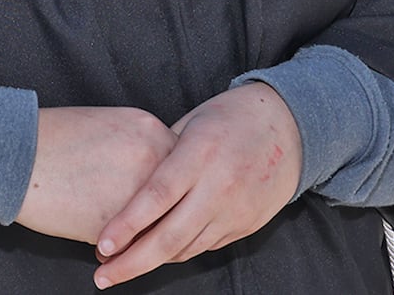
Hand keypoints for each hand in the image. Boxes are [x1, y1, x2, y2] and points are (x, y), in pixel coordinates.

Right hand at [14, 106, 176, 242]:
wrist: (15, 153)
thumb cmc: (52, 138)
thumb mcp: (108, 125)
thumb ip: (138, 147)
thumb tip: (151, 178)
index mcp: (151, 130)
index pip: (179, 170)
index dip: (170, 191)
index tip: (164, 203)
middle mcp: (153, 158)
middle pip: (176, 199)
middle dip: (167, 218)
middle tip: (158, 232)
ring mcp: (138, 192)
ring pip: (157, 226)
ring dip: (148, 239)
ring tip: (134, 246)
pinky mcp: (118, 224)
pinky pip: (130, 245)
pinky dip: (123, 252)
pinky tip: (108, 251)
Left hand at [92, 83, 301, 287]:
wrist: (291, 127)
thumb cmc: (231, 116)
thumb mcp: (192, 122)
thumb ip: (162, 153)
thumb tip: (125, 180)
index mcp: (199, 154)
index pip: (157, 196)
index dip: (128, 224)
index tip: (102, 245)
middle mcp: (219, 186)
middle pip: (170, 236)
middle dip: (132, 262)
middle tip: (102, 276)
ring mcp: (236, 210)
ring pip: (187, 248)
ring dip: (152, 261)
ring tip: (119, 266)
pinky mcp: (247, 225)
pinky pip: (206, 246)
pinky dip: (179, 252)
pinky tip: (157, 252)